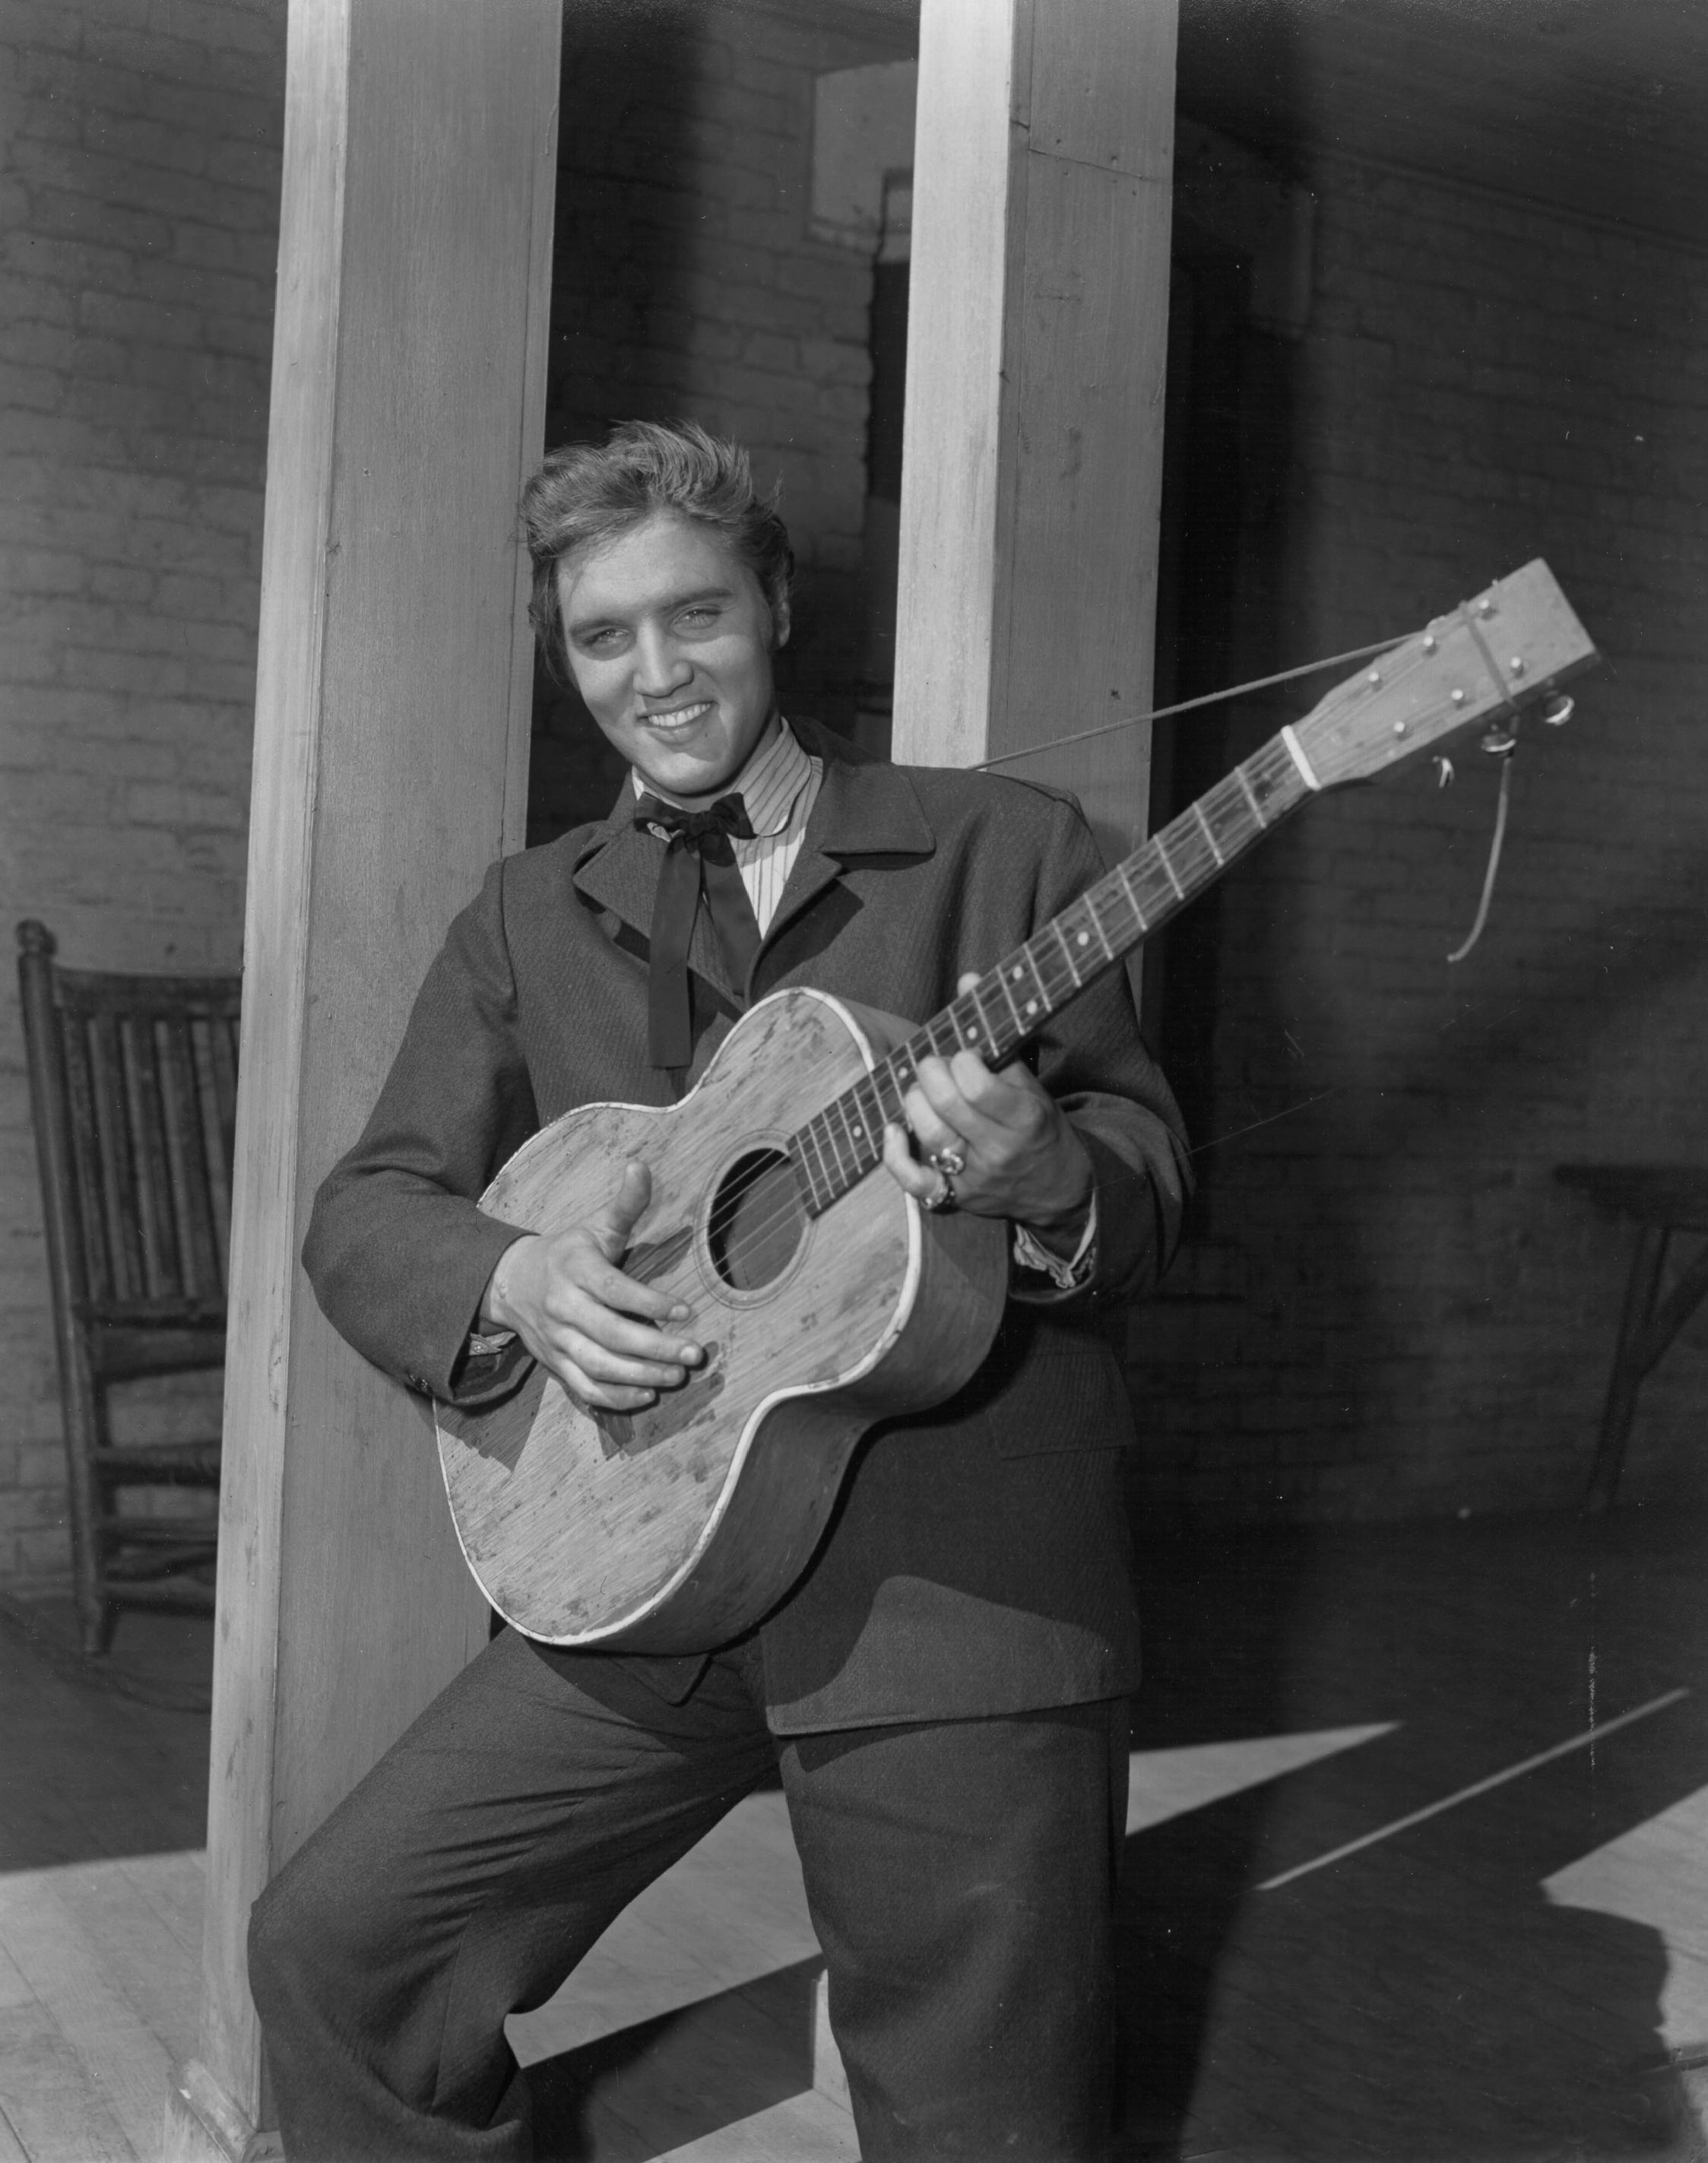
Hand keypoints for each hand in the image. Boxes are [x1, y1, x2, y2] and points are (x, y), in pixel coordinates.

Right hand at [480, 1161, 702, 1411]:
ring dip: (640, 1375)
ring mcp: (558, 1340)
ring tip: (677, 1375)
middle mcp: (564, 1307)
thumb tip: (640, 1166)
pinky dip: (615, 1397)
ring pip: (598, 1366)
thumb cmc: (568, 1253)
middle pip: (610, 1334)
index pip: (615, 1290)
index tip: (687, 1311)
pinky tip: (648, 1395)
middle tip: (693, 1354)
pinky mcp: (555, 1364)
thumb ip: (625, 1203)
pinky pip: (584, 1388)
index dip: (650, 1302)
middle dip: (654, 1348)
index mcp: (576, 1270)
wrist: (512, 1282)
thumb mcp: (595, 1226)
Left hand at [880, 974, 1093, 1241]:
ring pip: (930, 1136)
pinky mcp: (954, 1198)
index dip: (962, 1061)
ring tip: (922, 1090)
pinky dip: (895, 1155)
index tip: (965, 1054)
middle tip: (935, 1064)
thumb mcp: (1029, 1082)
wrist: (1058, 1189)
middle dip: (931, 1072)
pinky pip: (916, 1183)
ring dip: (916, 1102)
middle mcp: (1000, 1149)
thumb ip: (997, 1032)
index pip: (979, 1086)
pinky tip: (893, 1129)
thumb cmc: (1038, 1125)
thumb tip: (967, 978)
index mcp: (1024, 1117)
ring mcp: (975, 1177)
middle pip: (948, 1106)